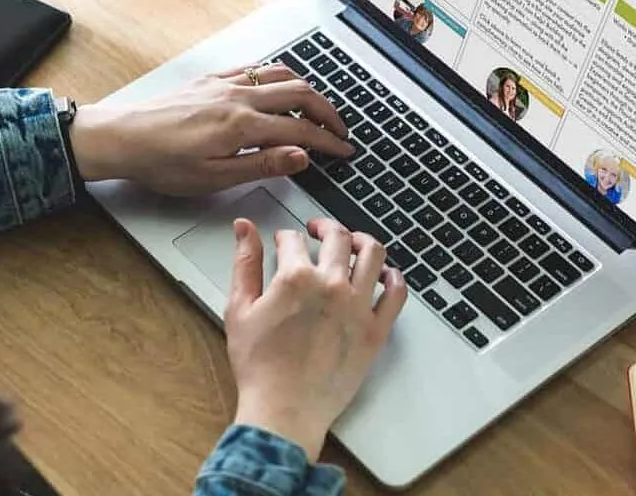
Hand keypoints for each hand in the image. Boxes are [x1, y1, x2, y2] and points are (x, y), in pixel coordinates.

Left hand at [68, 64, 353, 194]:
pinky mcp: (212, 79)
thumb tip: (302, 156)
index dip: (329, 142)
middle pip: (300, 94)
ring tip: (317, 110)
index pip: (301, 130)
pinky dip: (278, 76)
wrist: (122, 138)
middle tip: (340, 131)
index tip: (345, 150)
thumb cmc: (162, 163)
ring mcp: (225, 83)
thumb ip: (263, 164)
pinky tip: (279, 87)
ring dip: (307, 91)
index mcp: (242, 125)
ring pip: (281, 75)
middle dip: (327, 112)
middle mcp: (238, 97)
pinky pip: (256, 69)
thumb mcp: (215, 178)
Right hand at [225, 218, 407, 460]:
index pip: (294, 239)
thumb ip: (244, 264)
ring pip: (373, 254)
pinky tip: (385, 274)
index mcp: (296, 277)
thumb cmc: (259, 366)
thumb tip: (244, 228)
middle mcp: (331, 285)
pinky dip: (394, 277)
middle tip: (319, 230)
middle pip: (338, 237)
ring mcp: (358, 307)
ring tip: (353, 243)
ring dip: (362, 241)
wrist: (284, 409)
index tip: (284, 241)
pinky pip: (396, 294)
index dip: (285, 236)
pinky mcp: (375, 331)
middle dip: (325, 227)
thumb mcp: (239, 309)